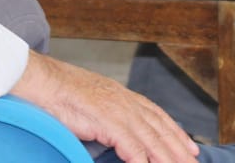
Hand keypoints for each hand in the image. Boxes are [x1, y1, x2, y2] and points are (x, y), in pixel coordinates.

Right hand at [12, 51, 198, 162]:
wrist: (41, 81)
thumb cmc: (58, 93)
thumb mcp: (90, 102)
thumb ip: (105, 116)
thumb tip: (111, 132)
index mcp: (121, 96)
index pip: (157, 115)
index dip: (175, 131)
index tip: (189, 147)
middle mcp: (124, 101)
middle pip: (160, 128)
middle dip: (179, 148)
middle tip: (193, 162)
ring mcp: (117, 111)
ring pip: (151, 139)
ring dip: (167, 157)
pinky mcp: (107, 121)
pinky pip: (131, 147)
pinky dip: (143, 161)